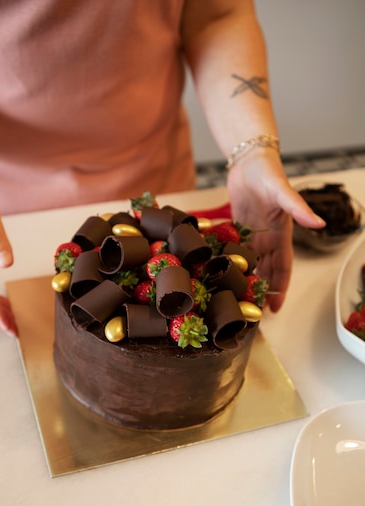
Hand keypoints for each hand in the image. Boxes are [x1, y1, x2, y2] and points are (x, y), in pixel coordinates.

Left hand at [226, 150, 324, 311]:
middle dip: (261, 289)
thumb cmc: (269, 173)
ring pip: (249, 263)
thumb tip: (319, 224)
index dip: (280, 287)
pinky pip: (234, 249)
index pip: (283, 267)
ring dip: (245, 279)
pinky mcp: (237, 228)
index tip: (275, 307)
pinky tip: (221, 274)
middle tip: (250, 310)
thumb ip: (299, 208)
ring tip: (236, 298)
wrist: (249, 159)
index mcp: (281, 234)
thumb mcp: (284, 191)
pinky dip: (230, 261)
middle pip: (265, 270)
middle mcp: (267, 238)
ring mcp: (251, 234)